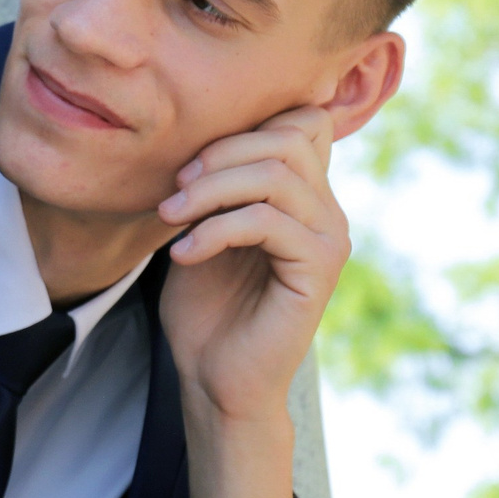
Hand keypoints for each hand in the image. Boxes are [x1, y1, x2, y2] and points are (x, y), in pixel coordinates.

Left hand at [156, 106, 348, 423]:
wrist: (217, 377)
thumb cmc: (205, 306)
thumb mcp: (203, 227)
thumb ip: (217, 182)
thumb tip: (197, 134)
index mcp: (302, 194)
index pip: (302, 120)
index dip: (244, 127)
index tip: (189, 166)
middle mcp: (325, 210)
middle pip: (288, 138)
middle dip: (219, 154)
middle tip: (173, 190)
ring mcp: (328, 238)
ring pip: (275, 176)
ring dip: (210, 191)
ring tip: (171, 219)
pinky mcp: (318, 270)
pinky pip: (268, 222)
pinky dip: (215, 230)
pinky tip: (185, 254)